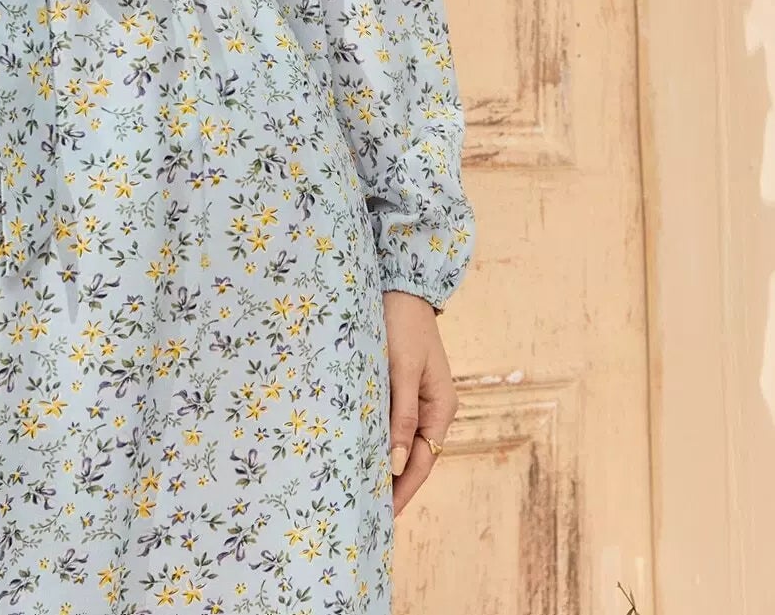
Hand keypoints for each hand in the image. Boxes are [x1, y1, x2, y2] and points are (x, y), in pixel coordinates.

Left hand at [382, 289, 457, 514]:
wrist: (400, 285)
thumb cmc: (402, 324)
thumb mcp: (402, 370)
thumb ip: (400, 416)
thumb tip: (394, 464)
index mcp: (441, 408)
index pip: (422, 461)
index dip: (403, 489)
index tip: (383, 515)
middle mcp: (433, 408)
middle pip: (413, 456)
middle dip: (394, 484)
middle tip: (367, 513)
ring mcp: (417, 397)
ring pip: (401, 441)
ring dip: (384, 463)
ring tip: (360, 490)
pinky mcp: (399, 386)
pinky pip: (391, 421)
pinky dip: (378, 439)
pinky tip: (360, 451)